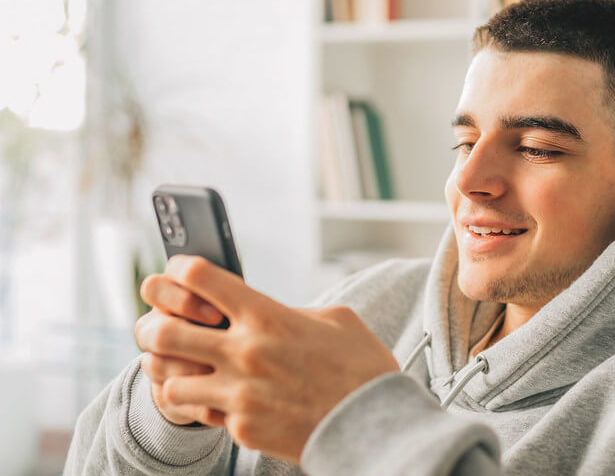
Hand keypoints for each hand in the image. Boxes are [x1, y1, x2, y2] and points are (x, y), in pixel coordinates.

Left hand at [134, 255, 399, 463]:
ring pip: (170, 381)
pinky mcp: (243, 429)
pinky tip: (223, 400)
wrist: (376, 426)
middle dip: (153, 327)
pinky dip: (207, 406)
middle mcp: (246, 352)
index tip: (182, 274)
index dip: (181, 269)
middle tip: (161, 328)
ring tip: (189, 371)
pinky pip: (202, 415)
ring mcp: (240, 395)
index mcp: (267, 316)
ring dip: (176, 373)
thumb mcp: (335, 320)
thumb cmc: (361, 367)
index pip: (200, 277)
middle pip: (165, 331)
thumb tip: (271, 311)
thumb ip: (293, 311)